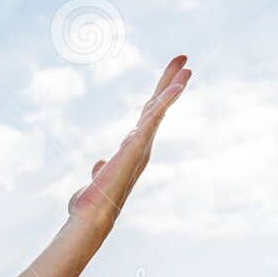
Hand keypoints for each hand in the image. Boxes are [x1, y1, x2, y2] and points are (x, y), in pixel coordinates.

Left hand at [67, 55, 191, 228]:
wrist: (91, 216)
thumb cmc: (93, 202)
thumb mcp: (99, 178)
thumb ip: (102, 169)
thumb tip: (101, 164)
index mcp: (133, 149)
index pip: (148, 116)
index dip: (159, 97)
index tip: (170, 80)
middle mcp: (141, 145)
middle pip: (157, 107)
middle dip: (170, 83)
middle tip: (183, 59)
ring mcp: (140, 146)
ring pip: (159, 110)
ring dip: (172, 87)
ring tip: (186, 67)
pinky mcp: (135, 147)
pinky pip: (153, 120)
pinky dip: (164, 103)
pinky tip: (175, 88)